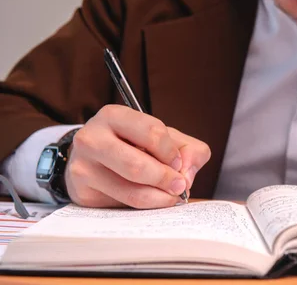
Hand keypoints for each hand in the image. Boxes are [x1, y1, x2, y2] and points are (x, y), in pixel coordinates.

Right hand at [65, 105, 210, 208]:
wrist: (93, 158)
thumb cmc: (133, 144)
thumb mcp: (163, 137)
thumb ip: (188, 149)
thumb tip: (187, 175)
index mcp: (113, 116)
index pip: (151, 132)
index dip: (171, 152)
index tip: (178, 163)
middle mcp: (92, 139)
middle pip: (136, 166)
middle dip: (165, 179)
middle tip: (180, 186)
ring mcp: (83, 168)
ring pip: (130, 190)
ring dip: (159, 197)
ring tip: (170, 195)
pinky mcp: (83, 193)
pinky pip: (122, 205)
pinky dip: (144, 206)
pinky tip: (152, 200)